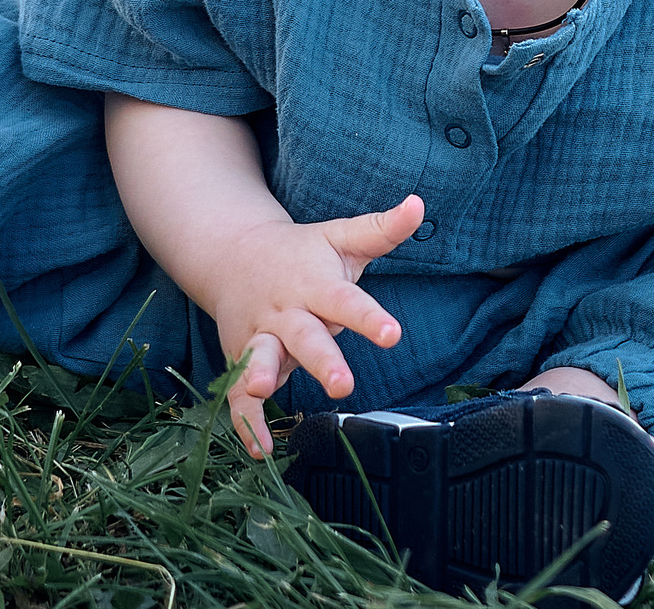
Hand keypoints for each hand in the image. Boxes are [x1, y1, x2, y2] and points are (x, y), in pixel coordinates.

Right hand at [209, 195, 424, 456]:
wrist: (233, 254)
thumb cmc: (301, 253)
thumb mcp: (341, 238)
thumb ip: (382, 229)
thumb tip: (419, 203)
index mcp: (315, 284)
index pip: (346, 302)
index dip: (369, 318)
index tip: (393, 335)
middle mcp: (286, 312)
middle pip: (305, 337)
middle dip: (322, 360)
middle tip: (343, 383)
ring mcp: (260, 336)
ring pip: (260, 358)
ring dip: (260, 376)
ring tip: (262, 391)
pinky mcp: (240, 359)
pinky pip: (238, 395)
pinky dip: (245, 422)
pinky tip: (260, 451)